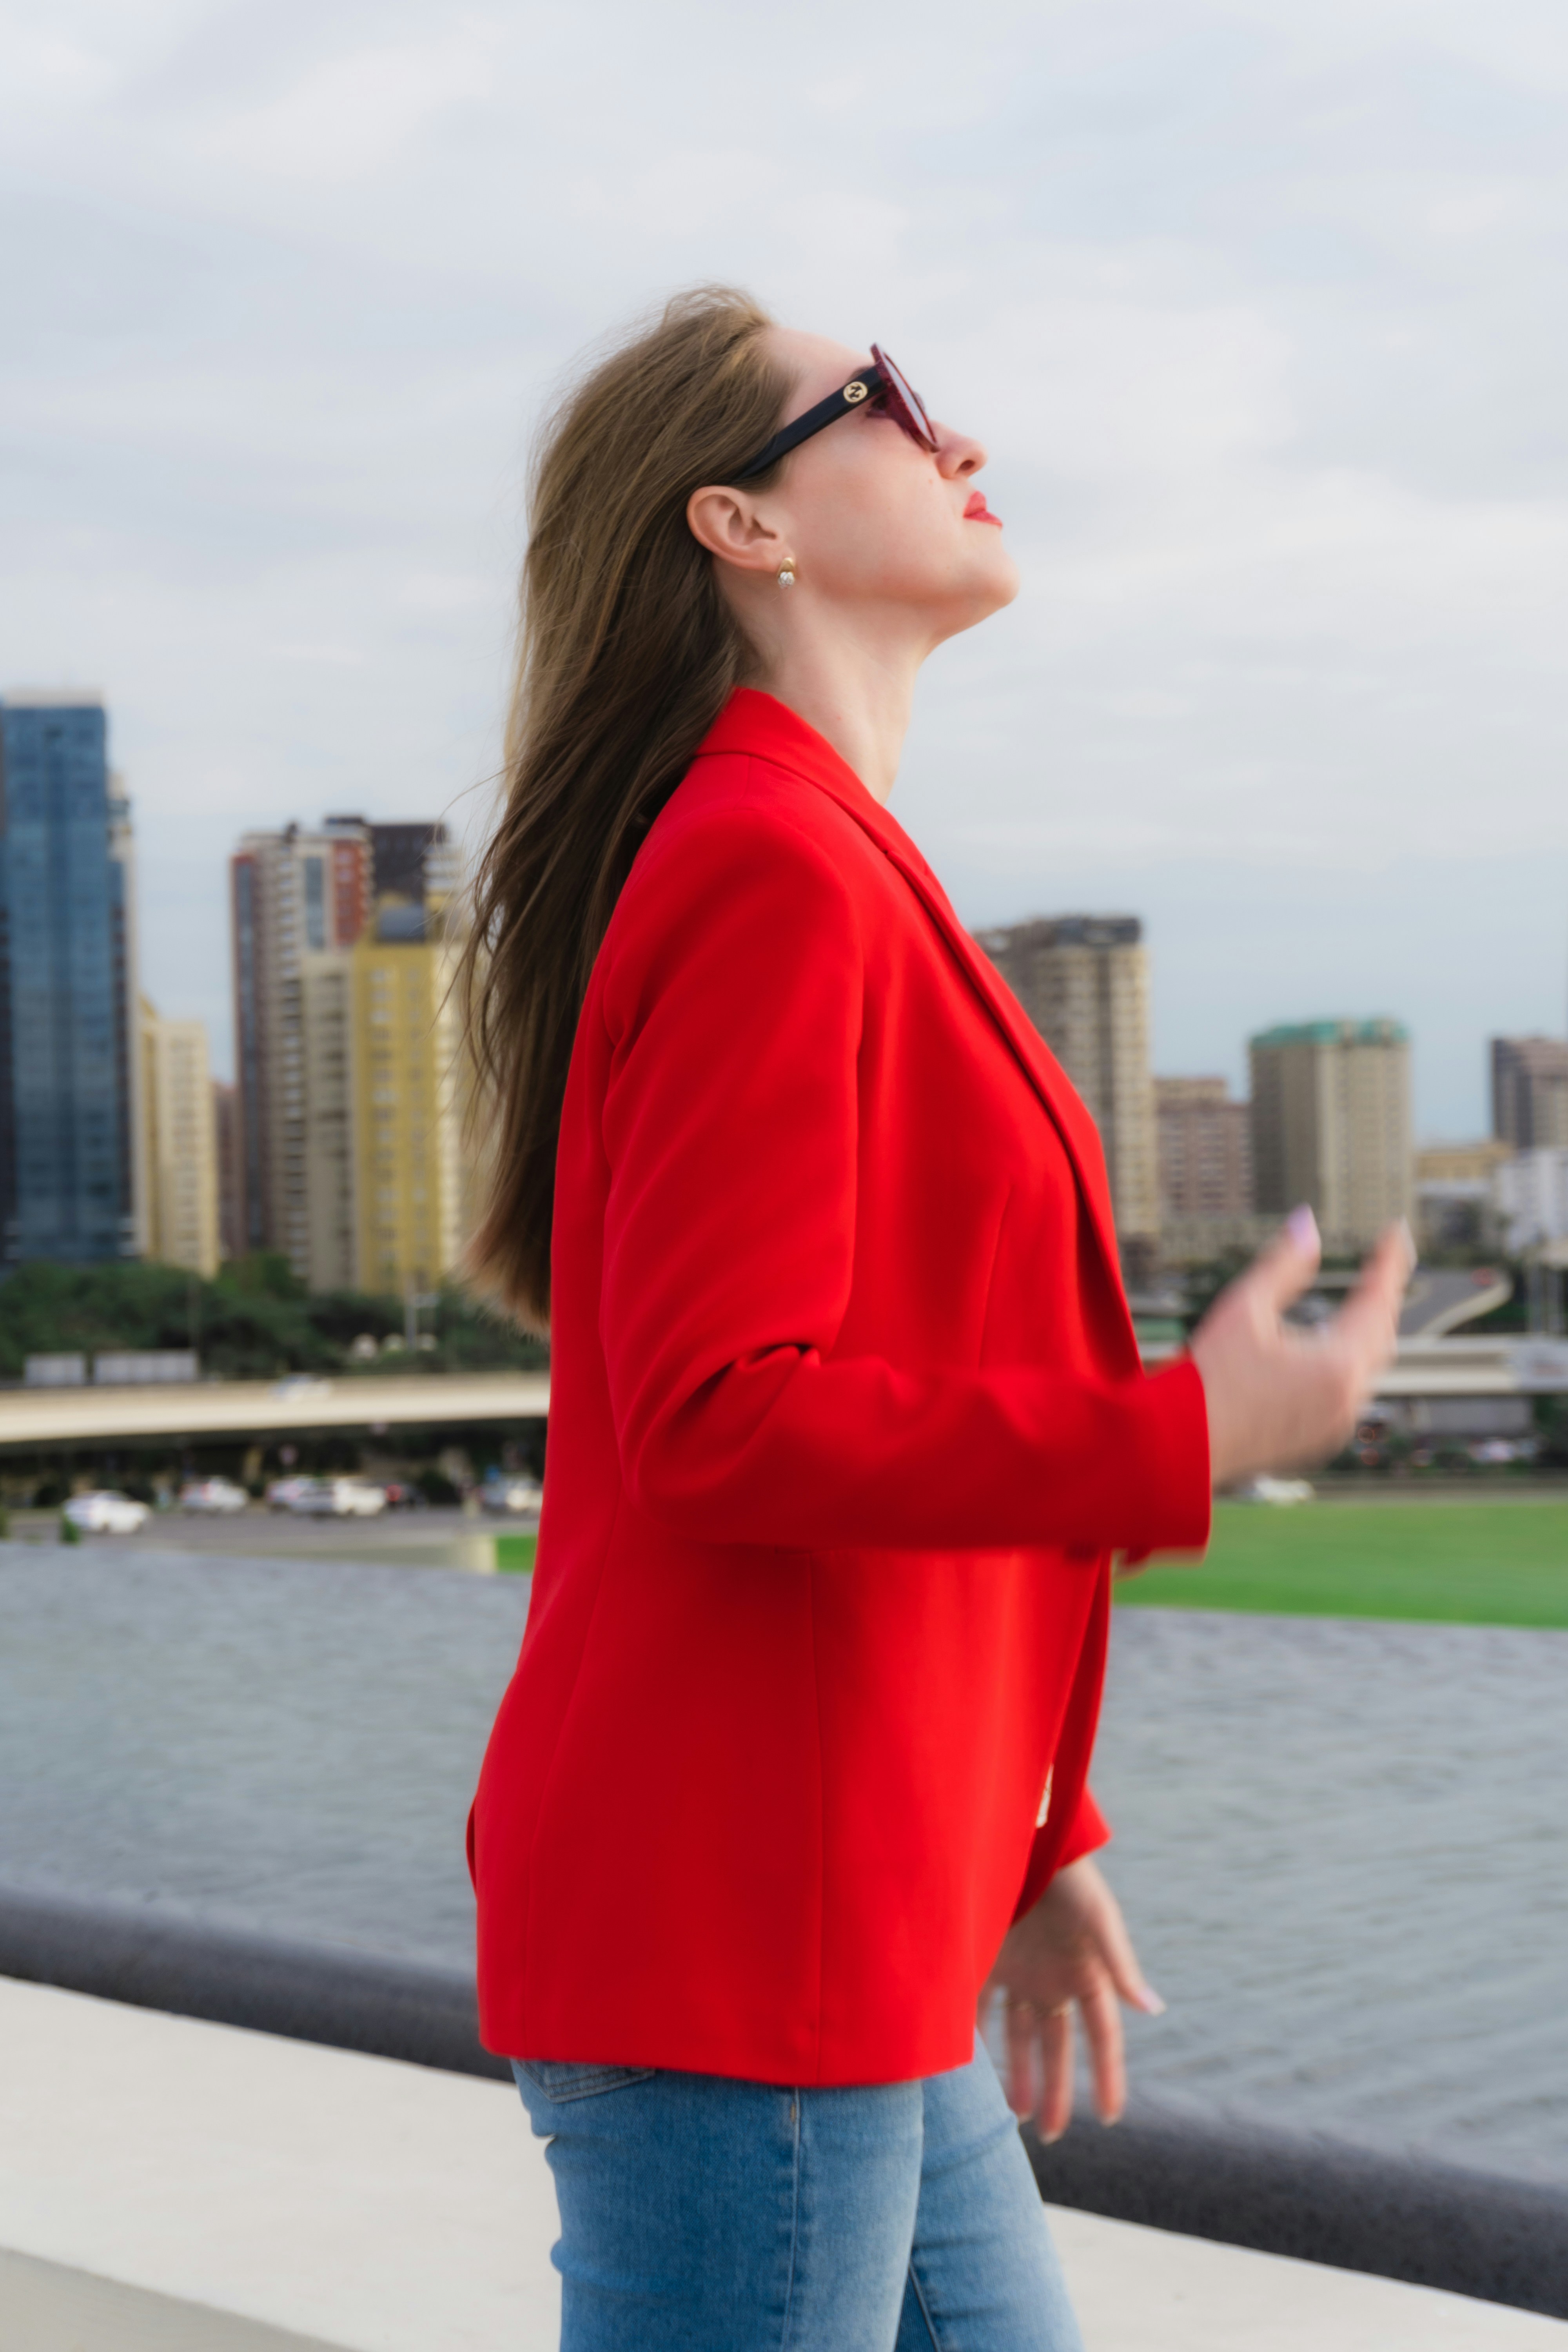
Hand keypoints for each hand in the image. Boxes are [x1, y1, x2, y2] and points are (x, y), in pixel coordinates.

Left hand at [980, 1856, 1161, 2141]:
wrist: (1023, 1836)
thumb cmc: (1068, 1875)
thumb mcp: (1097, 1918)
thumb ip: (1121, 1965)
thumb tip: (1155, 2010)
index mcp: (1087, 1973)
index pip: (1102, 2037)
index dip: (1108, 2076)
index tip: (1109, 2118)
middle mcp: (1054, 1979)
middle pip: (1058, 2046)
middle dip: (1056, 2090)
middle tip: (1050, 2135)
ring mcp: (1020, 1971)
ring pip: (1020, 2036)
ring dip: (1017, 2074)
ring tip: (1012, 2117)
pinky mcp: (986, 1959)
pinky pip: (980, 2008)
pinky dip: (975, 2037)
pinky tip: (967, 2069)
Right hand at [1189, 1208, 1413, 1490]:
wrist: (1180, 1449)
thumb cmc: (1205, 1380)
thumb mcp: (1241, 1309)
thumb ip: (1282, 1265)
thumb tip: (1307, 1225)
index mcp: (1336, 1366)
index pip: (1378, 1300)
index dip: (1389, 1262)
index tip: (1394, 1232)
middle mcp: (1347, 1401)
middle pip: (1382, 1336)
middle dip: (1382, 1298)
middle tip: (1379, 1266)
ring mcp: (1336, 1427)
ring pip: (1368, 1370)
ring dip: (1365, 1334)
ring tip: (1359, 1304)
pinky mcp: (1319, 1443)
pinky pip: (1349, 1398)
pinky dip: (1345, 1368)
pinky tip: (1326, 1354)